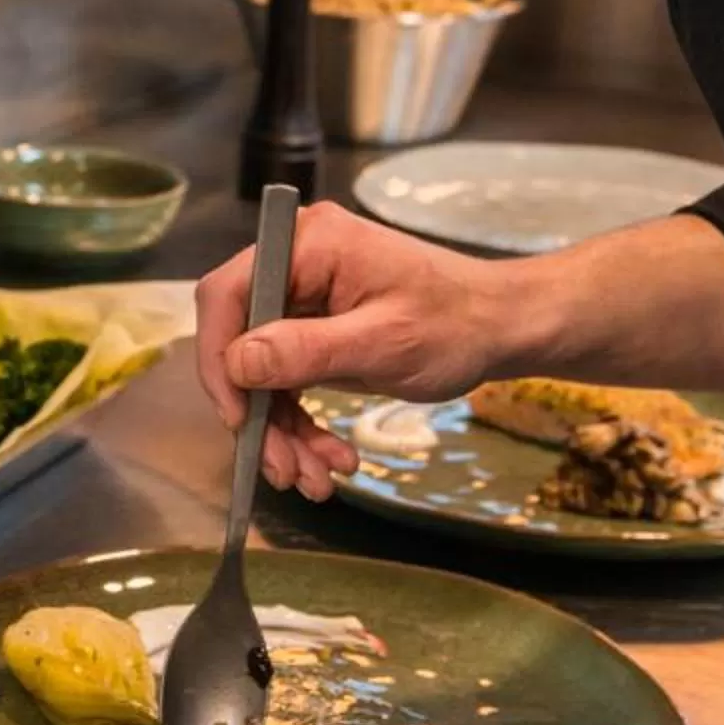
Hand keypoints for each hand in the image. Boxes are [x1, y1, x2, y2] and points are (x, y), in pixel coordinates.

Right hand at [194, 203, 550, 497]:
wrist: (502, 329)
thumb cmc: (454, 324)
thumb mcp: (383, 342)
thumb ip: (306, 350)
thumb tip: (237, 363)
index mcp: (307, 244)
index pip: (228, 294)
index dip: (221, 359)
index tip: (240, 419)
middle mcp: (296, 264)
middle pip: (242, 341)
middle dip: (260, 414)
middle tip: (284, 470)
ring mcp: (305, 299)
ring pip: (262, 373)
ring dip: (282, 432)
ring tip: (317, 480)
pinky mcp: (316, 331)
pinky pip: (288, 381)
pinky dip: (302, 425)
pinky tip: (331, 458)